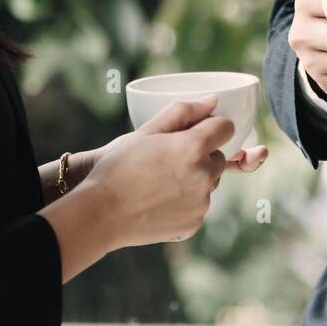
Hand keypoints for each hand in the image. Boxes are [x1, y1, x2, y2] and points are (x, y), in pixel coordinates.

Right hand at [82, 96, 263, 246]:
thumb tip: (211, 101)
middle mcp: (204, 176)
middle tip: (168, 159)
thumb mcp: (146, 131)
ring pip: (208, 183)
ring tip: (160, 182)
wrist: (101, 213)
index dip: (210, 127)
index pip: (225, 128)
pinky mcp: (194, 224)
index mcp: (194, 148)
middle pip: (217, 157)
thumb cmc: (118, 168)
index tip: (195, 132)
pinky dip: (185, 203)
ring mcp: (201, 203)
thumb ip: (182, 112)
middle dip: (200, 155)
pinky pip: (198, 206)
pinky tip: (159, 201)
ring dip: (194, 179)